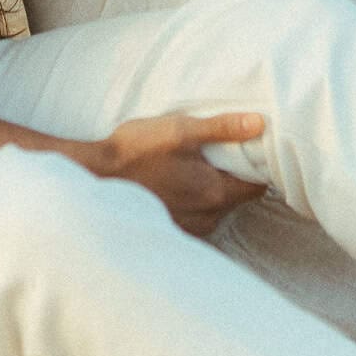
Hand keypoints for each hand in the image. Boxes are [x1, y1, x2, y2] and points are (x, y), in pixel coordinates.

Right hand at [80, 110, 267, 236]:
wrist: (95, 178)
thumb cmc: (136, 151)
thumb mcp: (180, 130)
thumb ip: (222, 128)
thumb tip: (259, 123)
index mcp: (215, 194)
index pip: (257, 187)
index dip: (258, 166)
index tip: (248, 149)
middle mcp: (207, 219)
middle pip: (237, 198)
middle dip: (233, 176)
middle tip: (217, 153)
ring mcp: (190, 229)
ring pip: (218, 209)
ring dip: (212, 190)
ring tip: (193, 166)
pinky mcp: (173, 232)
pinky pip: (198, 217)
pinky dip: (195, 202)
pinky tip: (177, 182)